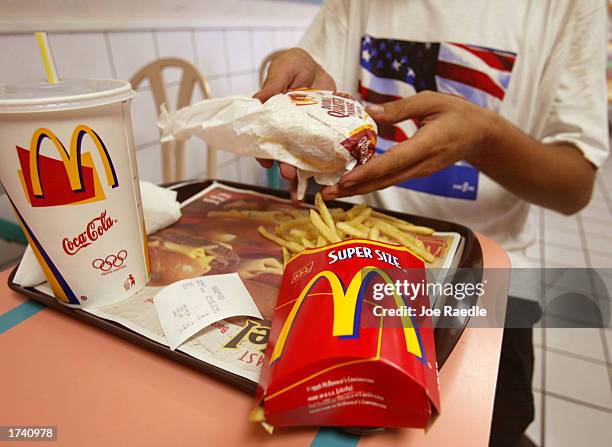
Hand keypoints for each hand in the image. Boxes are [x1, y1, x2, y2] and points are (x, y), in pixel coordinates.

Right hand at [254, 48, 335, 199]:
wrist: (316, 65)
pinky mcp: (322, 130)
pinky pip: (324, 146)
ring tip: (303, 181)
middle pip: (284, 151)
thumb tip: (258, 101)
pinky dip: (326, 159)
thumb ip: (273, 84)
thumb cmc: (293, 66)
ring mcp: (305, 131)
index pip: (264, 138)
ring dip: (302, 168)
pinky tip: (328, 172)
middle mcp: (287, 128)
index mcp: (273, 117)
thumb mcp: (282, 70)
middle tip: (287, 175)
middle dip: (285, 165)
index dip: (263, 152)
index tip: (265, 161)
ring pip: (303, 154)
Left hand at [320, 91, 496, 199]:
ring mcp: (419, 172)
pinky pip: (390, 180)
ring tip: (332, 192)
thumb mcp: (431, 101)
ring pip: (385, 183)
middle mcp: (422, 165)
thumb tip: (369, 111)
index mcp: (427, 145)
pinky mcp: (415, 173)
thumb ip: (399, 108)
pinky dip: (369, 182)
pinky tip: (351, 182)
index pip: (393, 162)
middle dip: (354, 188)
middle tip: (326, 193)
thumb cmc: (458, 113)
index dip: (368, 172)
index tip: (345, 179)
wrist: (480, 135)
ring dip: (358, 189)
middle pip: (384, 180)